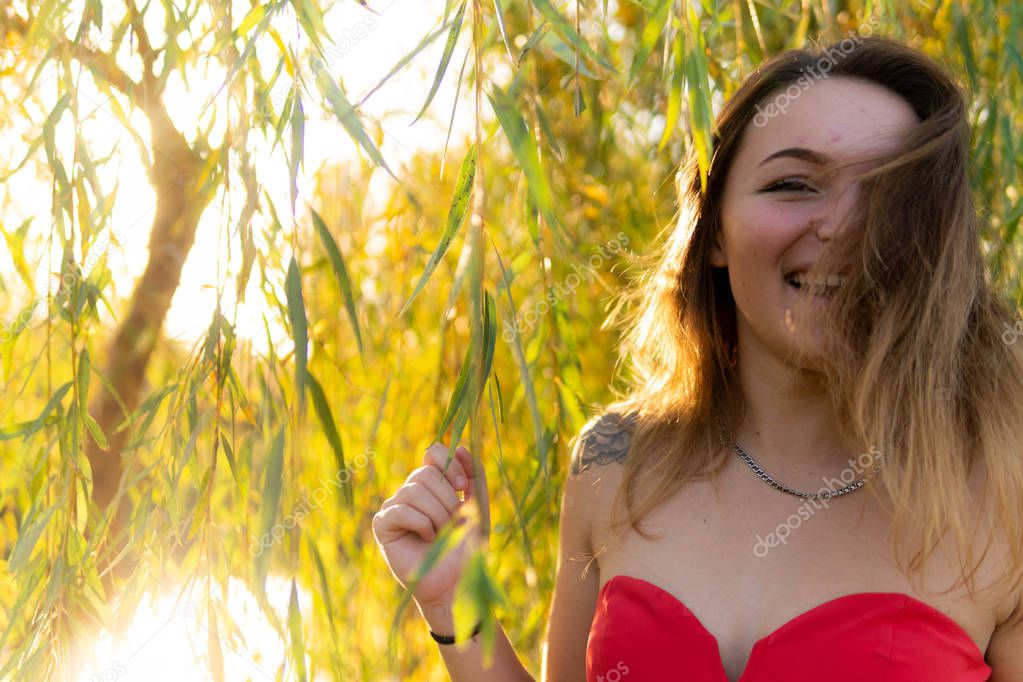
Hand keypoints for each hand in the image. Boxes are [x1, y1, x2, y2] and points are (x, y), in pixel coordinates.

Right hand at [372, 443, 489, 608]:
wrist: (455, 581)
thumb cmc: (466, 546)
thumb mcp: (479, 506)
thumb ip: (475, 476)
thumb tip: (461, 446)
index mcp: (433, 483)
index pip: (434, 452)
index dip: (449, 465)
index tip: (463, 488)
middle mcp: (411, 490)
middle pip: (425, 473)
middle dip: (447, 500)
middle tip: (454, 523)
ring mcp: (394, 505)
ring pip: (414, 491)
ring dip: (436, 515)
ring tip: (440, 534)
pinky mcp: (382, 524)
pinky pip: (401, 510)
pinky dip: (421, 525)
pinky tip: (426, 539)